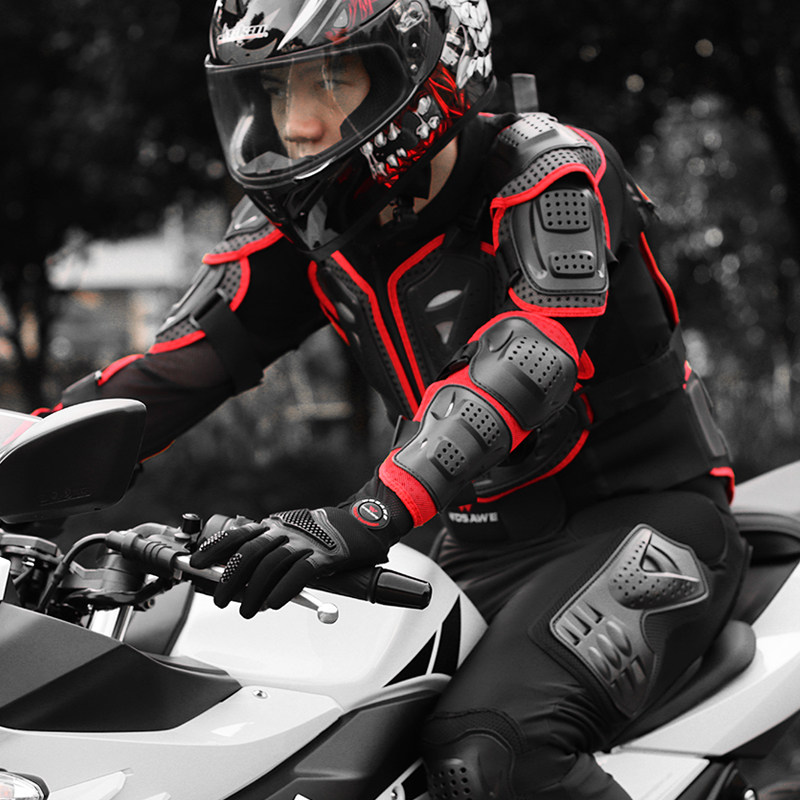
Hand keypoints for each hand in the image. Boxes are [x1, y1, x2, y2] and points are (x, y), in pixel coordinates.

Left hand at [189, 503, 397, 617]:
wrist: (361, 525)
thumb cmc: (322, 537)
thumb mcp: (289, 536)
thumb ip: (266, 551)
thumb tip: (236, 576)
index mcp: (274, 525)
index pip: (238, 535)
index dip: (215, 548)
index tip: (196, 563)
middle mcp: (286, 531)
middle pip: (249, 552)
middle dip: (230, 579)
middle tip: (221, 600)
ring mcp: (305, 542)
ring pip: (271, 565)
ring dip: (253, 592)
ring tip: (246, 611)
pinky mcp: (325, 556)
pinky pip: (299, 573)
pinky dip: (283, 589)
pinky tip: (273, 604)